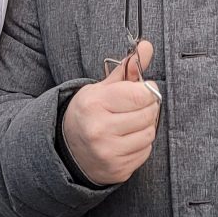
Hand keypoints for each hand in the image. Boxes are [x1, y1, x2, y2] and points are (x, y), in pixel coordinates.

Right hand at [62, 40, 160, 185]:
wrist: (68, 149)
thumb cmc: (89, 112)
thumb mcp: (101, 88)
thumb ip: (127, 68)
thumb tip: (147, 46)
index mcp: (94, 103)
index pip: (140, 95)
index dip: (148, 90)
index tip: (143, 90)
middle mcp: (99, 129)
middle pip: (148, 114)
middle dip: (148, 107)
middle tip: (138, 106)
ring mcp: (108, 152)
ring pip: (149, 134)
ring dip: (146, 126)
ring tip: (131, 122)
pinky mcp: (117, 170)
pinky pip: (145, 152)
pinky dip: (141, 144)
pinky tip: (127, 139)